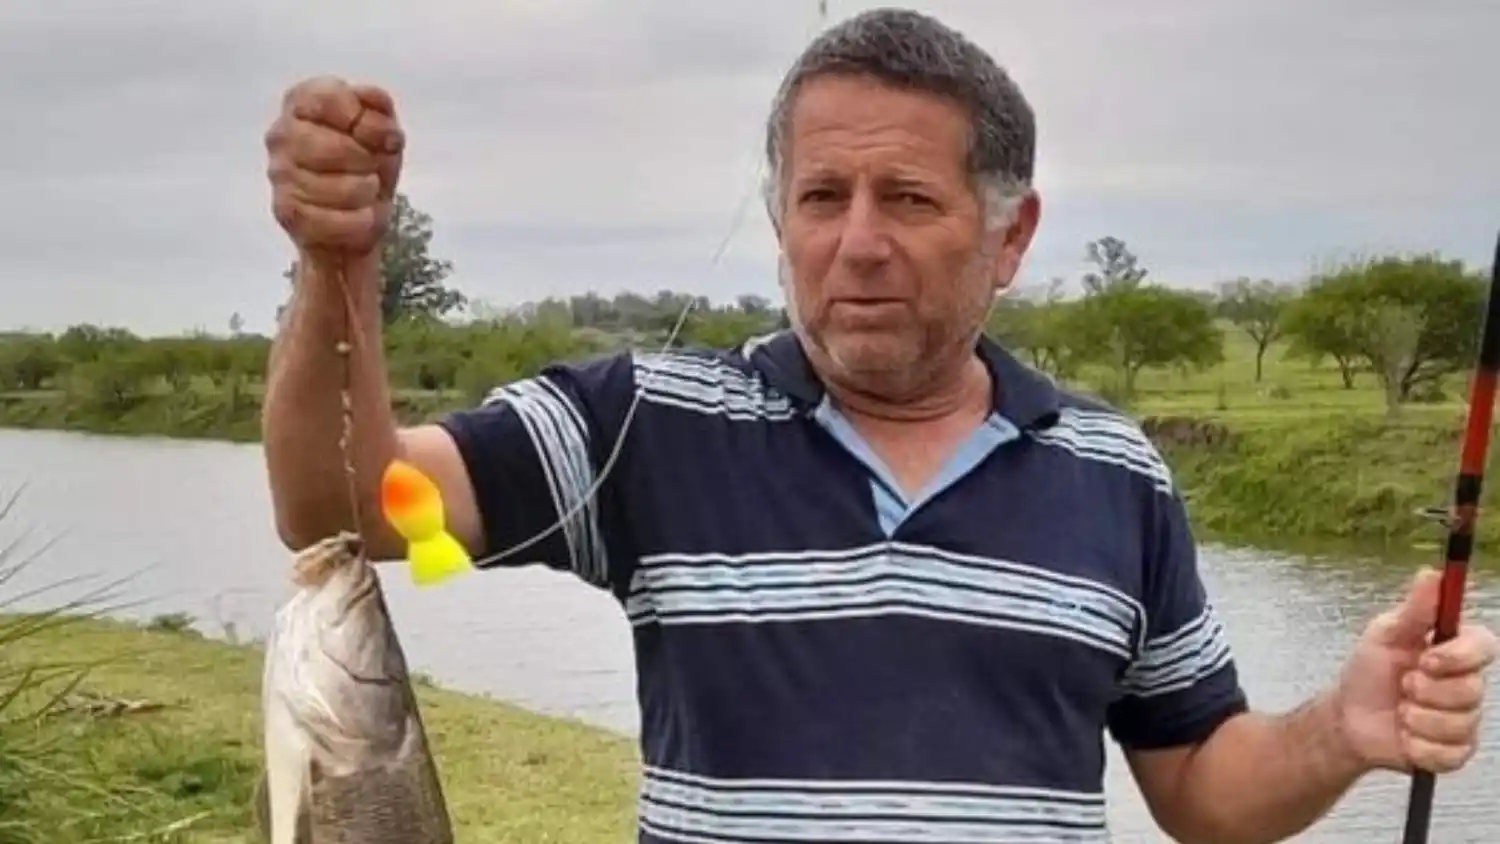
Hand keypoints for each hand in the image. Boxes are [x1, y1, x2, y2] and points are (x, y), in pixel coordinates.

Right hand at [266, 76, 403, 256]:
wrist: (360, 212)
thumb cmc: (368, 160)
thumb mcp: (384, 128)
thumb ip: (381, 111)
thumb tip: (379, 118)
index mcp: (303, 102)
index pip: (329, 99)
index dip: (363, 120)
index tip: (382, 137)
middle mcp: (282, 134)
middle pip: (334, 147)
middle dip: (366, 161)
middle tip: (373, 168)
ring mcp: (279, 173)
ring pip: (335, 188)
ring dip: (365, 192)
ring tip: (368, 190)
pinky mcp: (285, 211)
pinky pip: (331, 220)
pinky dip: (358, 221)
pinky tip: (362, 215)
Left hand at [1334, 567, 1497, 773]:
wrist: (1350, 718)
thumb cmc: (1369, 670)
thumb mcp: (1386, 634)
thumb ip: (1414, 609)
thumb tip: (1432, 573)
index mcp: (1456, 651)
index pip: (1485, 647)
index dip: (1460, 655)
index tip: (1427, 658)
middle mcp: (1469, 685)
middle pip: (1472, 690)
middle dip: (1427, 690)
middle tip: (1403, 684)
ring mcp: (1465, 720)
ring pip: (1458, 723)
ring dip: (1417, 718)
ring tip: (1399, 711)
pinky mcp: (1455, 752)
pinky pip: (1448, 754)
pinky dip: (1417, 745)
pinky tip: (1404, 737)